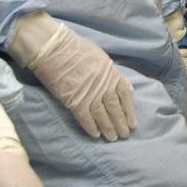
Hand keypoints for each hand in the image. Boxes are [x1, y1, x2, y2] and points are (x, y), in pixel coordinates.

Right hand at [12, 12, 135, 140]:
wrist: (53, 48)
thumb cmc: (75, 49)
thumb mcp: (101, 58)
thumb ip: (111, 73)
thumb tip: (122, 86)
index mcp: (111, 73)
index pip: (125, 95)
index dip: (129, 110)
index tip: (133, 122)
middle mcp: (103, 85)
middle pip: (115, 108)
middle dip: (121, 122)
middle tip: (125, 135)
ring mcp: (89, 93)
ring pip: (102, 115)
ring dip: (108, 128)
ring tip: (113, 138)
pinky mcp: (73, 100)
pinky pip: (85, 117)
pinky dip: (91, 127)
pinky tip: (96, 135)